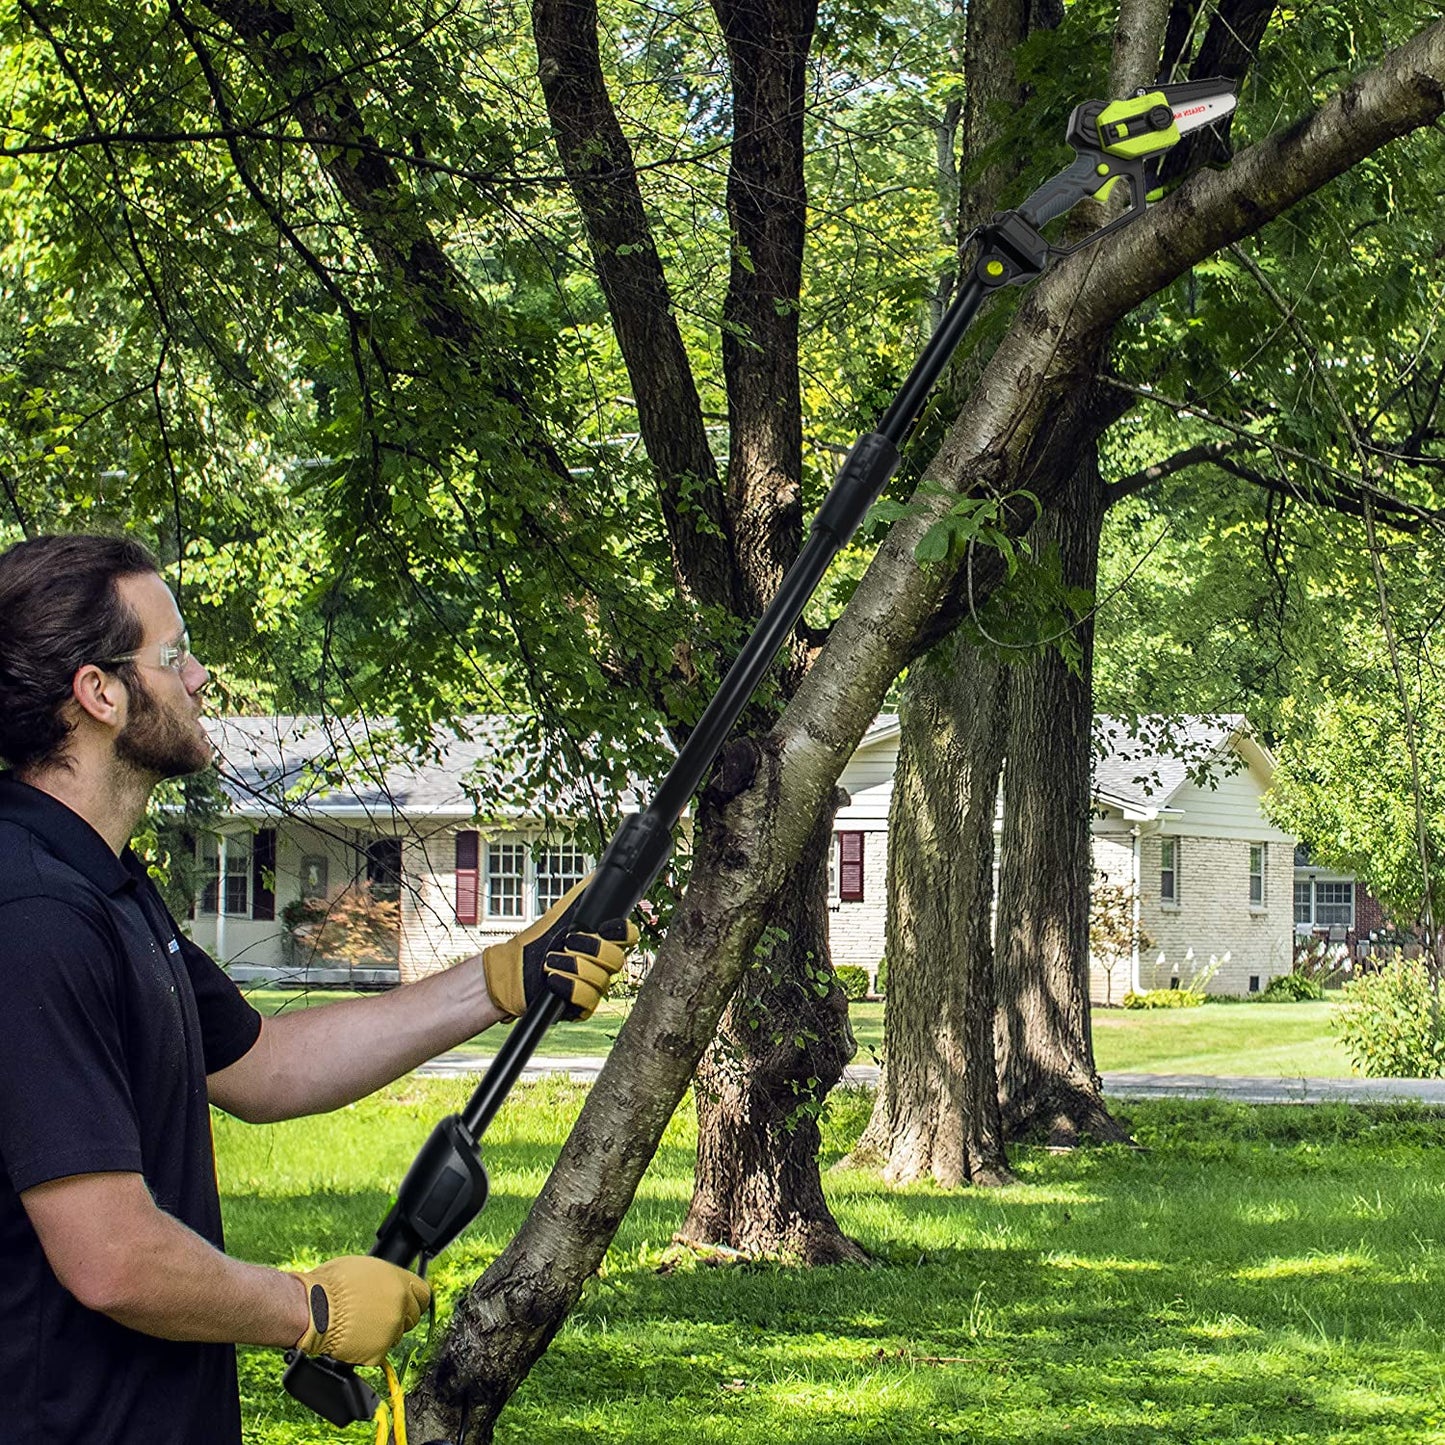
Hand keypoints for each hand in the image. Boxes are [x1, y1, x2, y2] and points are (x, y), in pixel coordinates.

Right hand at [291, 1255, 430, 1366]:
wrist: (312, 1309)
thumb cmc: (331, 1285)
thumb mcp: (366, 1268)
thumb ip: (386, 1278)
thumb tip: (391, 1284)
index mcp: (400, 1282)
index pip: (424, 1294)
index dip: (413, 1299)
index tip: (407, 1303)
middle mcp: (401, 1305)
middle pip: (413, 1316)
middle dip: (399, 1316)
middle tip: (379, 1316)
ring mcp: (391, 1330)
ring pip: (397, 1335)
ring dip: (385, 1333)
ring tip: (362, 1325)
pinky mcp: (378, 1352)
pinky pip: (380, 1352)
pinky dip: (370, 1349)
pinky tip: (355, 1339)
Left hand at [482, 878, 639, 1020]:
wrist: (512, 970)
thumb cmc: (536, 942)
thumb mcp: (559, 915)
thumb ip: (580, 896)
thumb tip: (596, 875)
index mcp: (602, 942)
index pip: (628, 937)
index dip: (622, 933)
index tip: (604, 928)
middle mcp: (601, 966)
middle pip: (617, 959)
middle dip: (589, 949)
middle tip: (566, 943)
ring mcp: (593, 987)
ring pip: (601, 980)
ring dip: (572, 968)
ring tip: (552, 962)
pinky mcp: (581, 1008)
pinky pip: (588, 1000)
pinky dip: (569, 987)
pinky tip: (554, 980)